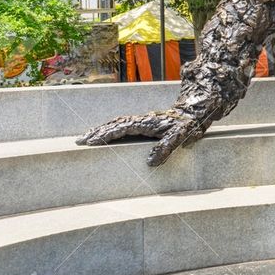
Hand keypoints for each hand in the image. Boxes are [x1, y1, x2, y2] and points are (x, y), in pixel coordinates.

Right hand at [75, 109, 204, 166]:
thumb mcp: (179, 137)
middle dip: (96, 132)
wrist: (194, 112)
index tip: (90, 141)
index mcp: (144, 122)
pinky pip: (123, 126)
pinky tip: (106, 136)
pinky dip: (111, 130)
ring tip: (86, 138)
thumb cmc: (187, 125)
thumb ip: (165, 148)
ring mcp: (141, 121)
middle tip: (79, 141)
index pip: (119, 128)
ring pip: (116, 124)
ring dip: (101, 131)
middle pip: (113, 125)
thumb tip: (150, 162)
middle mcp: (140, 120)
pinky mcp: (144, 124)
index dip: (104, 135)